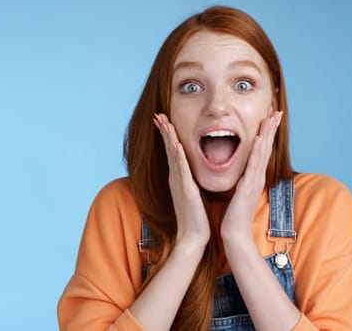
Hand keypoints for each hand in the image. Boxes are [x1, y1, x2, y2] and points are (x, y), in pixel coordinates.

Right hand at [153, 114, 209, 248]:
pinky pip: (181, 169)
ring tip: (163, 122)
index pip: (172, 152)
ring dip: (168, 137)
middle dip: (164, 131)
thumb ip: (188, 182)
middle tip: (158, 115)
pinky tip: (175, 144)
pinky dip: (177, 155)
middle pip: (169, 149)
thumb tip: (188, 175)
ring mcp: (179, 182)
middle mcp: (176, 178)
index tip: (164, 120)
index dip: (167, 135)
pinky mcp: (186, 189)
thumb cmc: (194, 217)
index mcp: (178, 178)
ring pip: (173, 155)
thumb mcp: (191, 194)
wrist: (193, 236)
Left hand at [221, 110, 282, 240]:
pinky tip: (260, 139)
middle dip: (271, 128)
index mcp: (254, 176)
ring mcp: (255, 180)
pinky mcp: (249, 186)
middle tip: (277, 111)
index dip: (267, 134)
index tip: (270, 118)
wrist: (235, 234)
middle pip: (267, 147)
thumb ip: (244, 181)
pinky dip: (258, 151)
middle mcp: (257, 176)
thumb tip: (245, 173)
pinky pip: (254, 165)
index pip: (262, 151)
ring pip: (263, 153)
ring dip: (268, 134)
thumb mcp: (240, 193)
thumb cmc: (235, 215)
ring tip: (272, 118)